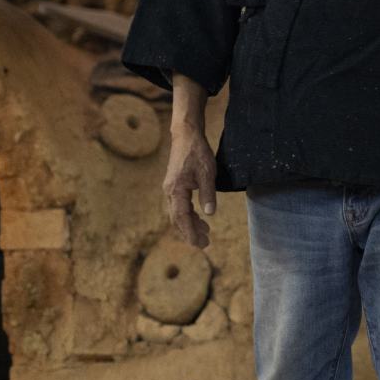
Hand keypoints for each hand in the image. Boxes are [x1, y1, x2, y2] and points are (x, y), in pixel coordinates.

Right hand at [162, 130, 217, 247]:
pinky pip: (180, 205)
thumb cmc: (197, 152)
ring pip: (178, 213)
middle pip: (178, 219)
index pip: (182, 217)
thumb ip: (208, 194)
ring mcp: (171, 189)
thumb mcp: (207, 173)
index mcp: (176, 190)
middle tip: (204, 244)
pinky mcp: (174, 185)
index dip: (190, 232)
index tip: (199, 243)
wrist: (186, 135)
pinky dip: (189, 214)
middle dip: (190, 232)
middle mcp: (170, 192)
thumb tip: (209, 214)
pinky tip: (199, 218)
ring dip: (190, 224)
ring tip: (205, 233)